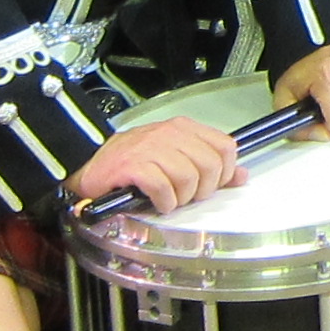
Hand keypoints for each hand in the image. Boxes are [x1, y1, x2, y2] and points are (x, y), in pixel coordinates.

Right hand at [65, 113, 243, 214]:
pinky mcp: (133, 165)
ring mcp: (150, 148)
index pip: (225, 146)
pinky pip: (163, 188)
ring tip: (169, 199)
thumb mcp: (175, 157)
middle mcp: (169, 134)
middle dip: (202, 189)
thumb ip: (208, 164)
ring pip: (188, 177)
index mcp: (183, 128)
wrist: (90, 165)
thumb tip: (239, 176)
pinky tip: (157, 202)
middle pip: (210, 166)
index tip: (212, 184)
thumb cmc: (131, 162)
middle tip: (185, 195)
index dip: (224, 172)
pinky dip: (163, 202)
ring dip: (181, 197)